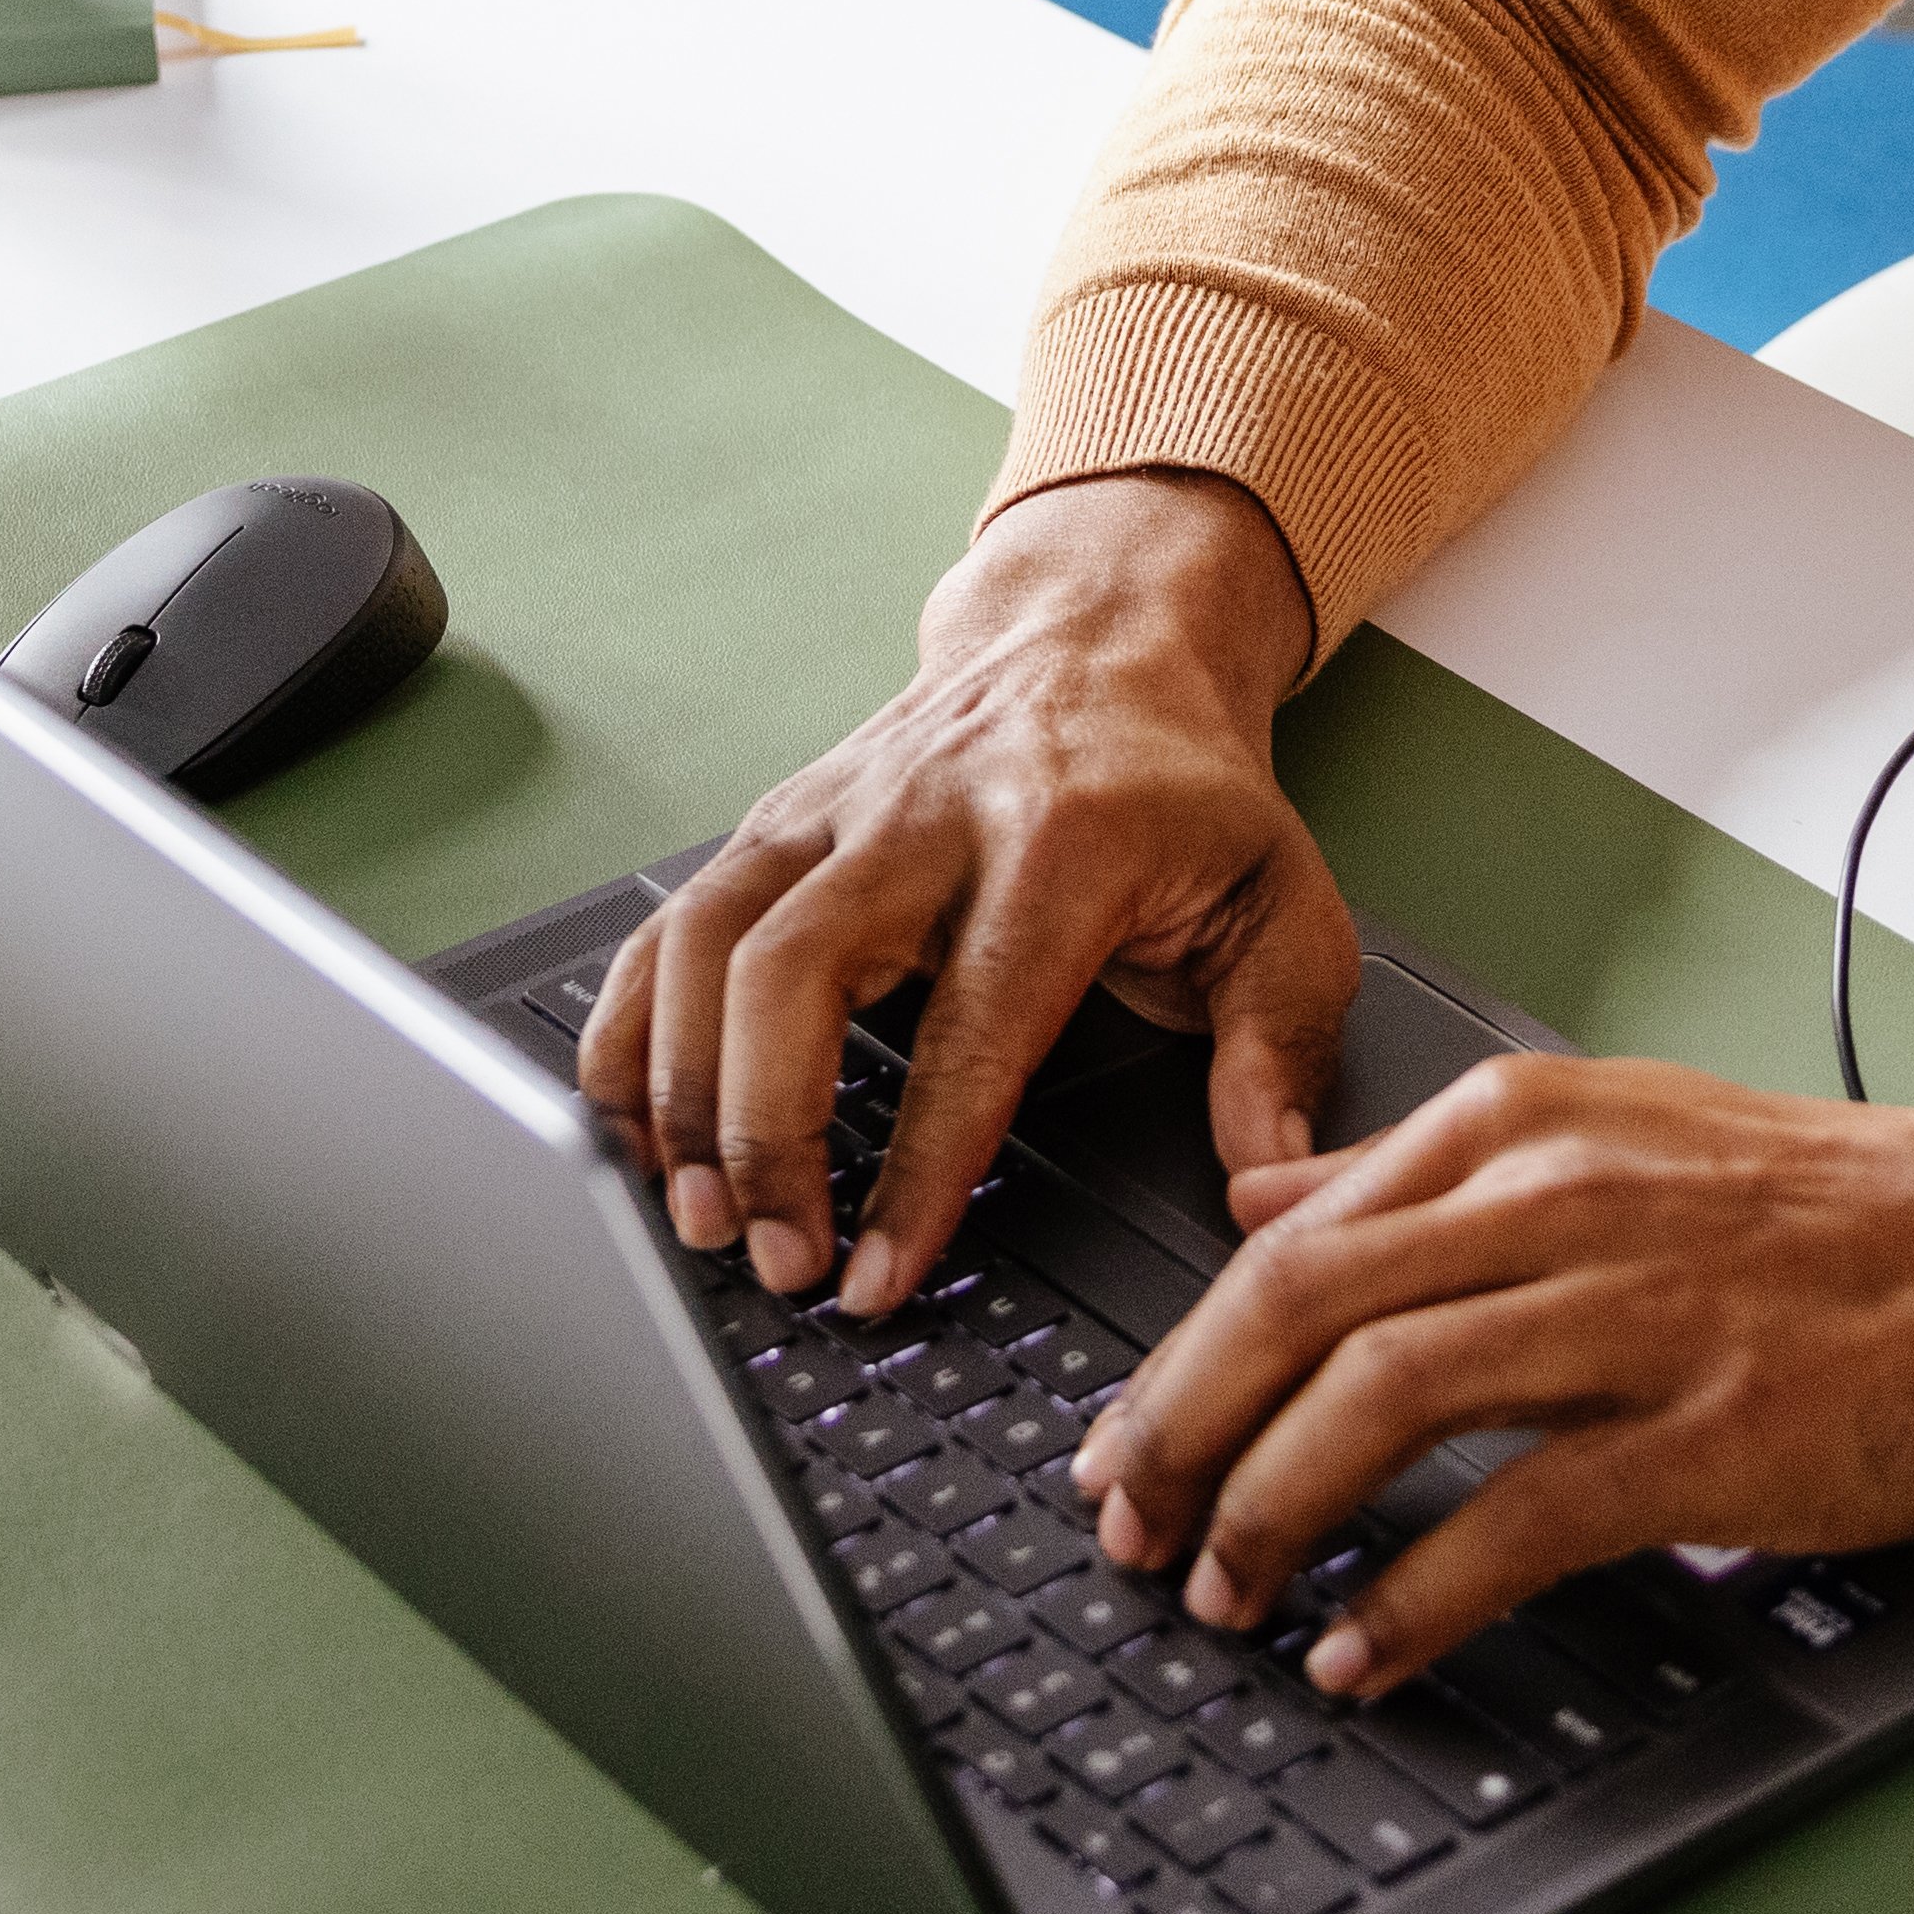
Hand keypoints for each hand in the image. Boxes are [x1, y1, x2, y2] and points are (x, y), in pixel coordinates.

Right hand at [580, 470, 1358, 1313]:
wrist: (1103, 641)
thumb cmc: (1187, 795)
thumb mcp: (1283, 906)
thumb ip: (1277, 1049)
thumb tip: (1266, 1176)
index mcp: (1060, 845)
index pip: (971, 1026)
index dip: (918, 1165)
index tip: (881, 1273)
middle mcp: (925, 818)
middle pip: (794, 966)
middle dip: (766, 1127)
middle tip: (774, 1255)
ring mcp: (831, 811)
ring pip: (706, 938)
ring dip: (681, 1086)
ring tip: (695, 1213)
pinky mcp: (771, 821)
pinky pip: (667, 925)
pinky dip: (630, 1027)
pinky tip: (630, 1124)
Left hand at [1074, 1063, 1913, 1692]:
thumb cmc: (1845, 1212)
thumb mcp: (1616, 1130)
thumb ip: (1429, 1169)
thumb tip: (1263, 1195)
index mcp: (1524, 1126)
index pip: (1288, 1232)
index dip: (1177, 1350)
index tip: (1119, 1442)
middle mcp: (1560, 1201)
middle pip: (1298, 1308)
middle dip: (1183, 1432)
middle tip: (1128, 1533)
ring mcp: (1635, 1314)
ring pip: (1379, 1398)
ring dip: (1273, 1511)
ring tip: (1225, 1599)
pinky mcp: (1710, 1431)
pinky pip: (1517, 1519)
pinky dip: (1414, 1592)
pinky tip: (1364, 1650)